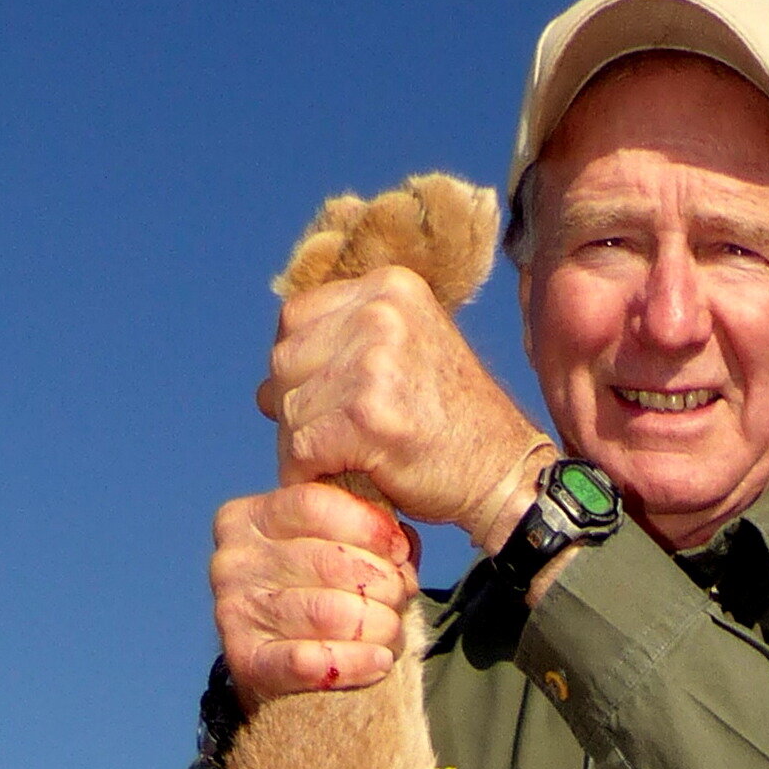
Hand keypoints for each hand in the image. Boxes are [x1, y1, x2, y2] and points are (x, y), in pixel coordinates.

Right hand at [210, 483, 420, 704]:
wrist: (277, 663)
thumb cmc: (315, 591)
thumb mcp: (333, 547)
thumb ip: (363, 534)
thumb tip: (403, 546)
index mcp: (250, 517)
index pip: (312, 505)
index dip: (367, 526)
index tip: (400, 549)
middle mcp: (233, 560)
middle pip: (327, 561)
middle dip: (380, 581)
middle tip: (400, 597)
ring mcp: (234, 610)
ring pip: (325, 612)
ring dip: (376, 624)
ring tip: (394, 631)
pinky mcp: (243, 659)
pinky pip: (309, 661)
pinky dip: (356, 662)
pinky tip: (380, 660)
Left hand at [259, 268, 550, 556]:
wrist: (505, 473)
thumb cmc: (450, 425)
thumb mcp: (407, 354)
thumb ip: (347, 347)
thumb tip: (264, 386)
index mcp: (388, 288)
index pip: (295, 317)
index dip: (298, 367)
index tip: (324, 403)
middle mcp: (380, 313)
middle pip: (285, 360)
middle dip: (295, 408)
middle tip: (330, 443)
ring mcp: (375, 362)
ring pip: (289, 407)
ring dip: (302, 447)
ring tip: (342, 463)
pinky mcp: (368, 416)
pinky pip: (301, 448)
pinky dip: (310, 474)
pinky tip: (341, 481)